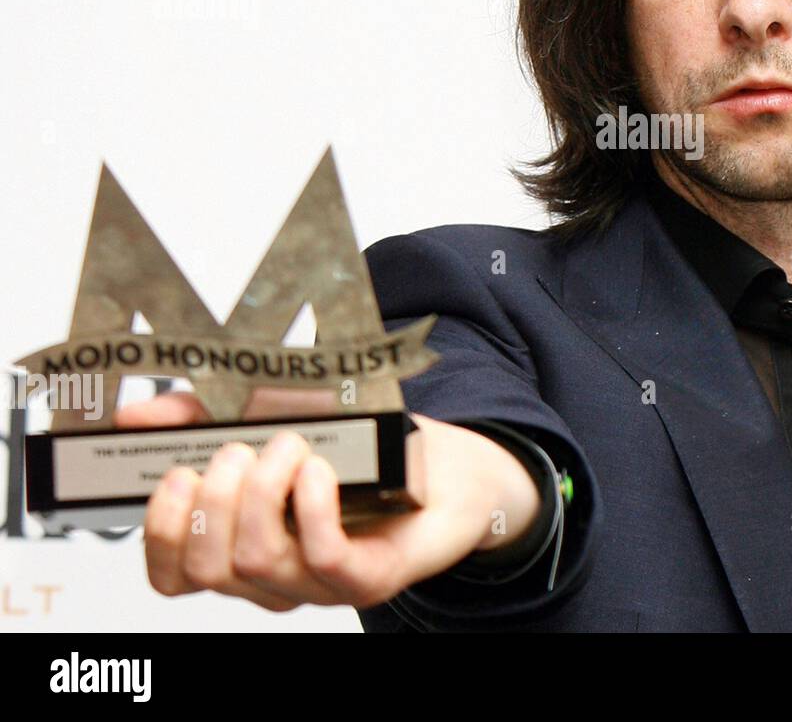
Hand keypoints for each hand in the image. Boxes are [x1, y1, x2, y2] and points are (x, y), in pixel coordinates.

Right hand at [115, 390, 541, 611]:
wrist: (450, 465)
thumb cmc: (361, 446)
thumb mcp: (273, 413)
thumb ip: (202, 416)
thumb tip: (136, 416)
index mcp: (241, 544)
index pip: (173, 574)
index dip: (160, 530)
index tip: (175, 474)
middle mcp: (274, 575)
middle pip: (208, 568)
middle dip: (213, 499)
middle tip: (241, 449)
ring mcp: (321, 583)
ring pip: (256, 562)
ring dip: (264, 491)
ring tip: (291, 445)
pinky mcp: (368, 578)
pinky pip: (322, 558)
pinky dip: (312, 508)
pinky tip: (319, 471)